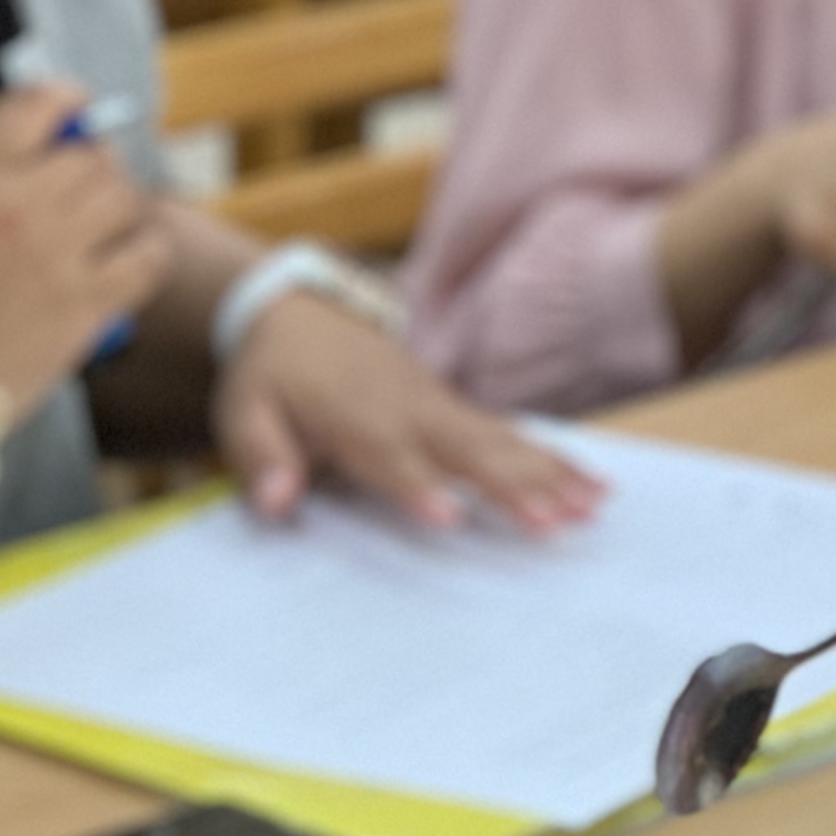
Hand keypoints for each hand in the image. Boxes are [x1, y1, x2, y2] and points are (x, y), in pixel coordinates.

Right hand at [0, 83, 166, 418]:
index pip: (41, 104)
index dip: (65, 104)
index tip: (73, 114)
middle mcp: (24, 200)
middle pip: (93, 154)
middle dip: (91, 165)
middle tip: (84, 186)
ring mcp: (61, 251)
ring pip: (126, 196)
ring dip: (120, 205)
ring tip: (107, 223)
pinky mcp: (89, 303)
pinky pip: (149, 257)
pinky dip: (148, 252)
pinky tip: (134, 259)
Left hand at [214, 293, 605, 531]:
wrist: (299, 312)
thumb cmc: (271, 375)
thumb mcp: (243, 413)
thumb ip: (261, 457)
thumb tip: (275, 501)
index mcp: (354, 417)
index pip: (389, 456)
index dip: (418, 486)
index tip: (452, 517)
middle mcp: (409, 411)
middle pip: (466, 451)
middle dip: (512, 488)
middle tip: (553, 523)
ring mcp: (440, 408)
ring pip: (502, 442)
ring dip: (550, 475)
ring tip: (593, 506)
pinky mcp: (457, 411)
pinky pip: (511, 437)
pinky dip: (554, 460)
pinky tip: (591, 486)